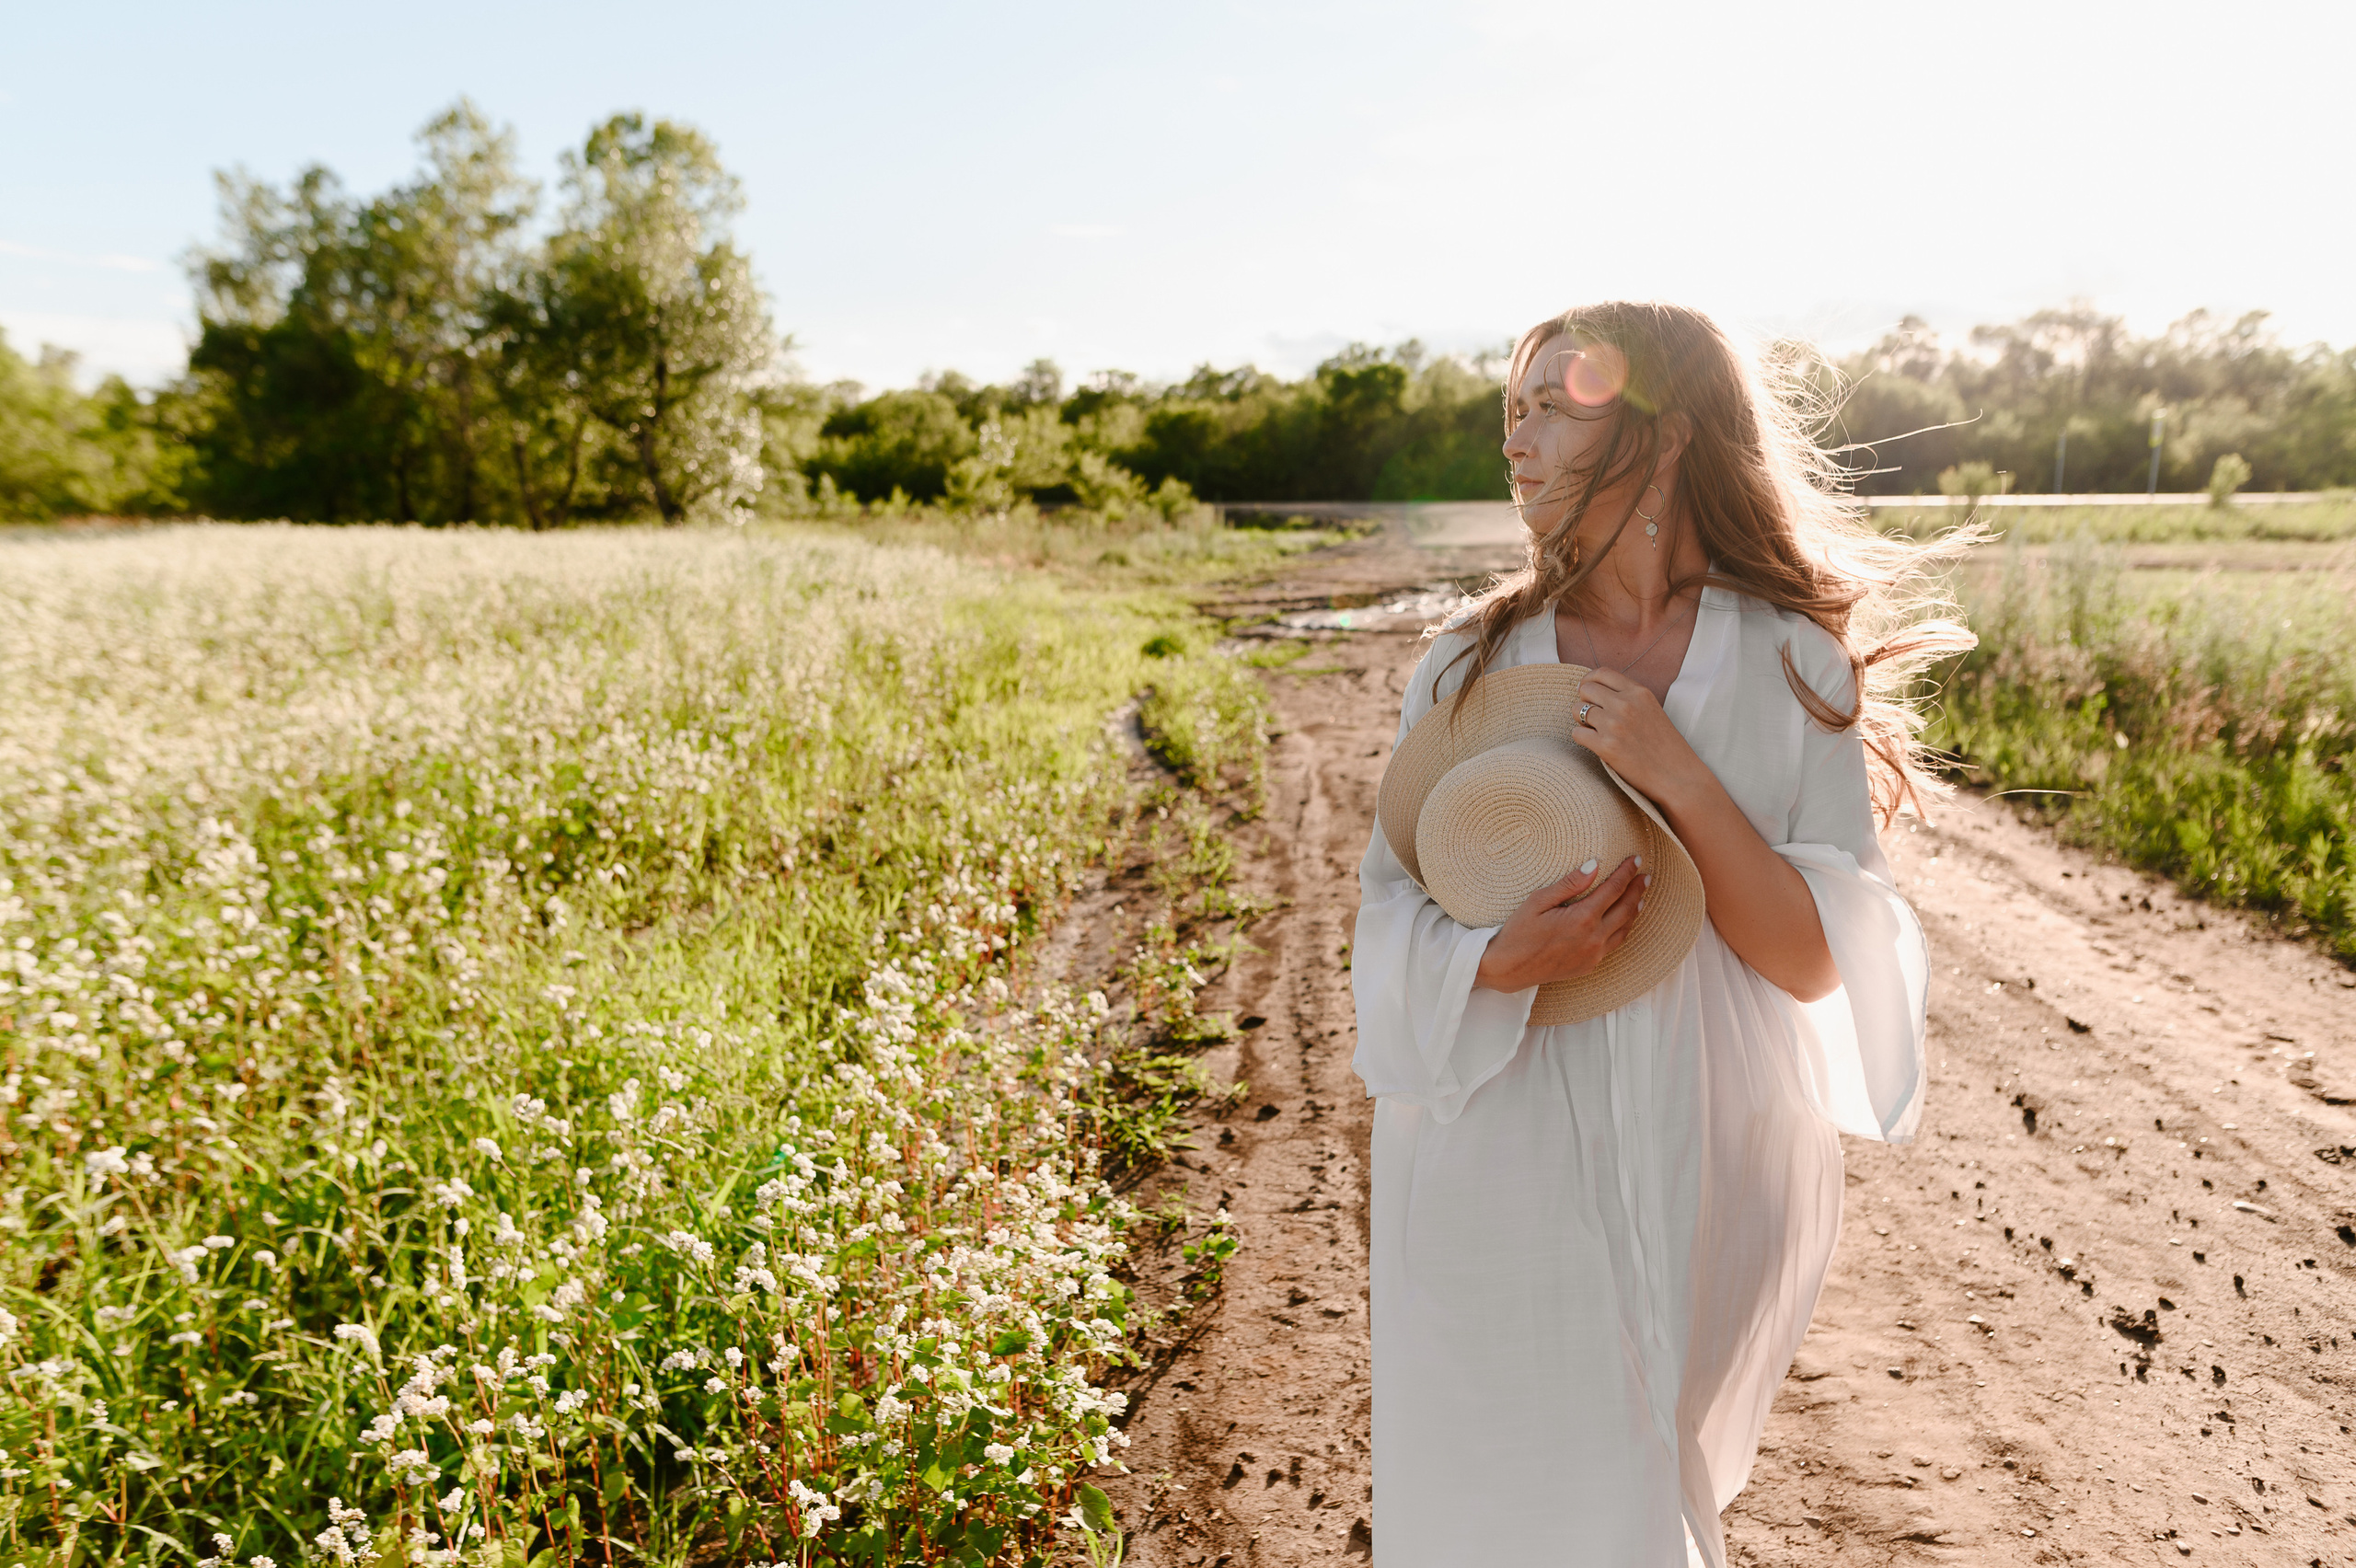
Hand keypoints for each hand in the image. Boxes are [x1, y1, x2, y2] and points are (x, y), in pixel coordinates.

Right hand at [1473, 855, 1649, 992]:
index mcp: (1582, 918)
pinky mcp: (1589, 965)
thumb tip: (1594, 865)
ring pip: (1625, 929)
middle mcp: (1593, 938)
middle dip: (1637, 889)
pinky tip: (1623, 922)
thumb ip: (1570, 884)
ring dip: (1635, 910)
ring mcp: (1594, 954)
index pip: (1613, 889)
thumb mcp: (1539, 900)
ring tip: (1640, 896)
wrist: (1510, 968)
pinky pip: (1614, 944)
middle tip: (1645, 875)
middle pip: (1626, 908)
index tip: (1635, 859)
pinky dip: (1624, 929)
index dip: (1626, 872)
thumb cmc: (1519, 932)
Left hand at [1571, 668, 1711, 810]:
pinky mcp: (1606, 747)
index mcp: (1639, 693)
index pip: (1602, 673)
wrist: (1677, 776)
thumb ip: (1629, 698)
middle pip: (1586, 689)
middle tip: (1591, 715)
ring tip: (1594, 730)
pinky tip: (1594, 744)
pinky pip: (1577, 733)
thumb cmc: (1665, 746)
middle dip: (1584, 700)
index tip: (1587, 691)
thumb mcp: (1652, 710)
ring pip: (1577, 710)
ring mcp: (1615, 725)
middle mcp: (1626, 704)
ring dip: (1581, 720)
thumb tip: (1595, 690)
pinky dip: (1582, 738)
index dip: (1589, 681)